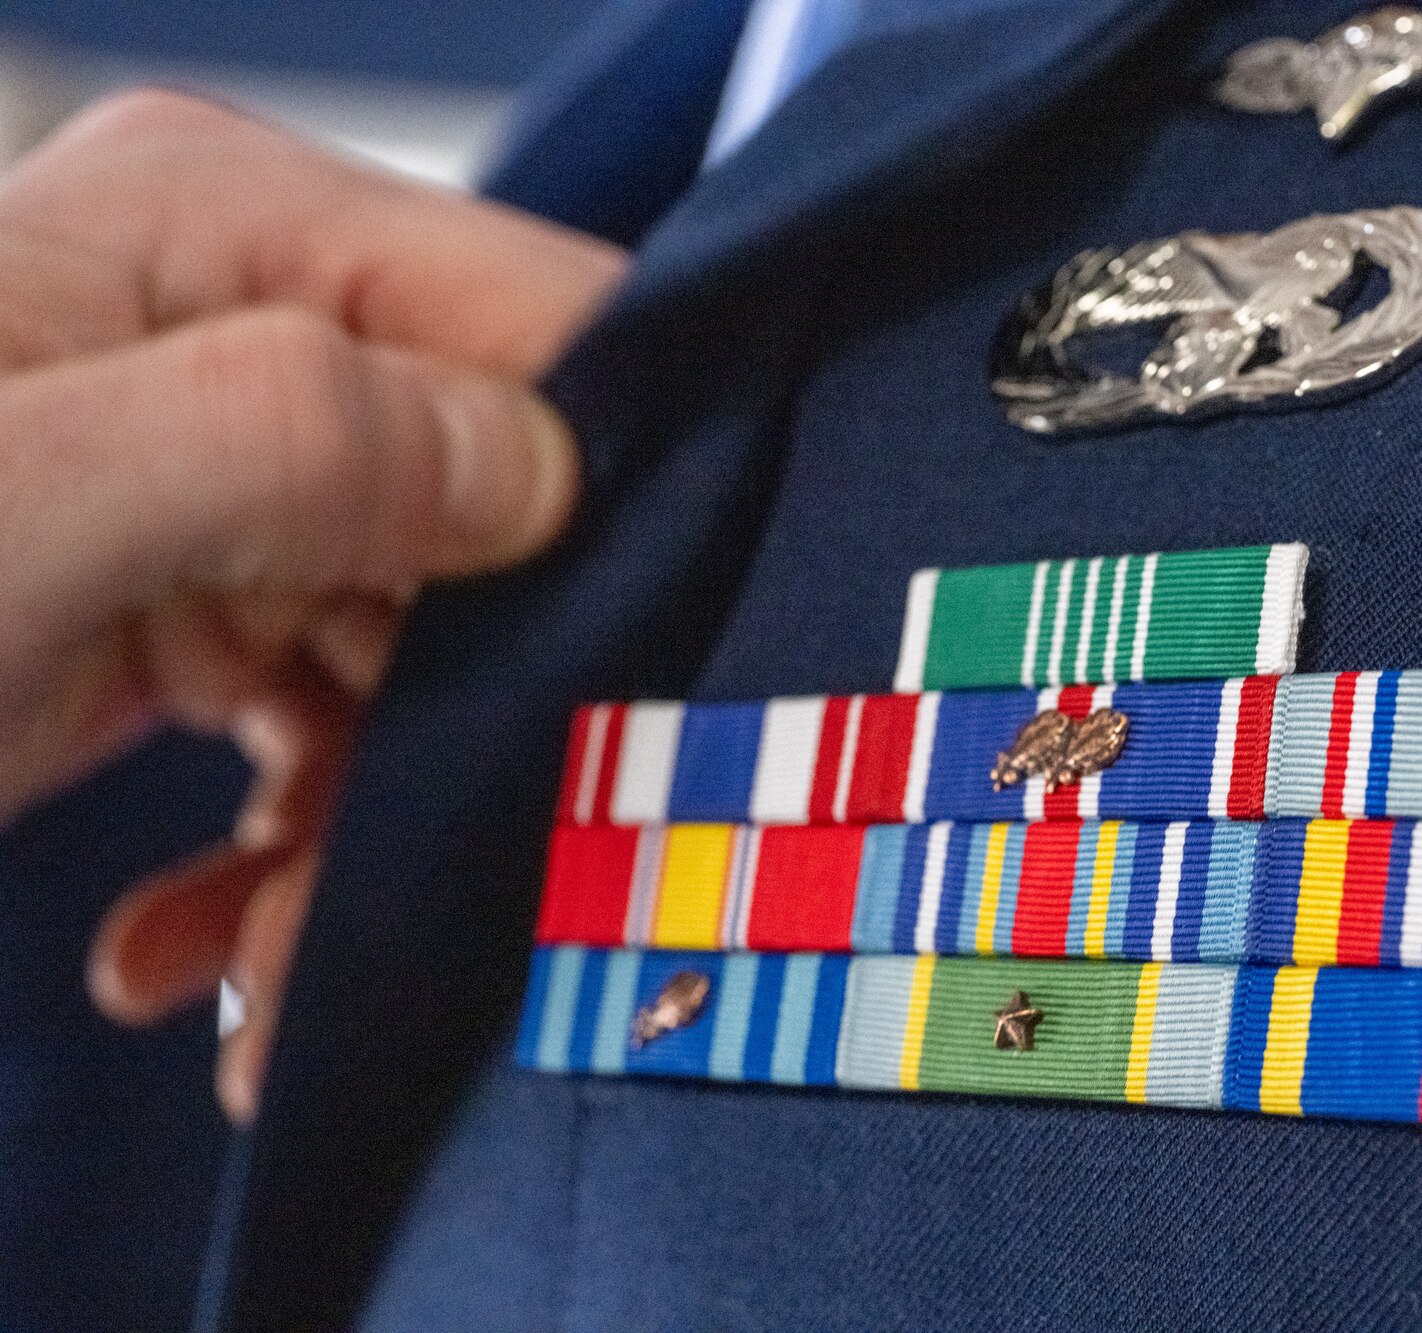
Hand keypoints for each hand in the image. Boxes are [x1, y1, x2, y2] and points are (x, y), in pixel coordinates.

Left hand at [0, 91, 626, 1122]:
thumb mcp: (12, 507)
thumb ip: (287, 434)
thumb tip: (543, 464)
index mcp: (223, 232)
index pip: (532, 320)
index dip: (605, 488)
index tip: (610, 670)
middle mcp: (246, 338)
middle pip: (493, 525)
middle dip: (461, 726)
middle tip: (380, 893)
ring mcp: (221, 479)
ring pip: (420, 655)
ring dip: (358, 833)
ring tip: (260, 973)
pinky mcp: (193, 602)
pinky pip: (323, 724)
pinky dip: (283, 857)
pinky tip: (197, 951)